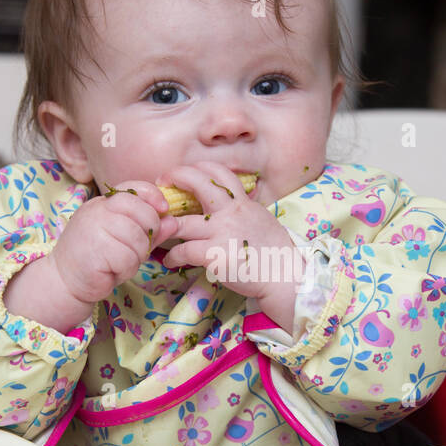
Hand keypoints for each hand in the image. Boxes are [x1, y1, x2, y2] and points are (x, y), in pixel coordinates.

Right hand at [48, 179, 178, 304]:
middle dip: (149, 232)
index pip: (133, 188)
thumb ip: (149, 229)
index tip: (164, 210)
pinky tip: (112, 271)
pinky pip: (127, 258)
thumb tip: (173, 221)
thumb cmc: (97, 259)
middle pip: (141, 211)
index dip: (153, 196)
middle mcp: (97, 210)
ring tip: (121, 262)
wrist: (64, 280)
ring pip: (137, 237)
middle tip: (138, 248)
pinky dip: (126, 269)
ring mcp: (93, 228)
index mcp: (103, 203)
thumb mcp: (125, 240)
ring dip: (137, 256)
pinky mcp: (94, 250)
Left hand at [157, 163, 302, 304]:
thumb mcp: (261, 219)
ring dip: (166, 227)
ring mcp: (222, 233)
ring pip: (182, 222)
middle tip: (162, 183)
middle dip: (176, 176)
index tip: (184, 174)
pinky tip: (170, 261)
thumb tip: (231, 204)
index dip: (198, 168)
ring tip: (159, 231)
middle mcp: (231, 213)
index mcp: (242, 203)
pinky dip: (172, 256)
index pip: (220, 172)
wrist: (285, 277)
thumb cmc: (275, 252)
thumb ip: (243, 210)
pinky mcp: (215, 255)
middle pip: (198, 182)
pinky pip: (184, 251)